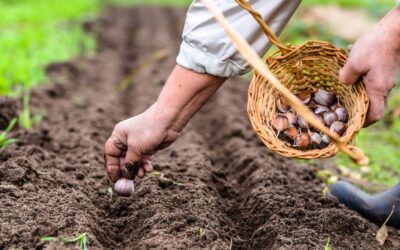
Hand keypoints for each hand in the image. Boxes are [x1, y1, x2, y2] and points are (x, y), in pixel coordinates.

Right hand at [104, 65, 223, 182]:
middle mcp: (126, 139)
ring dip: (137, 169)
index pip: (110, 154)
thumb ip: (130, 163)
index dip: (111, 167)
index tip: (115, 179)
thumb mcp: (136, 148)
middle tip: (129, 182)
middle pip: (121, 159)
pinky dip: (145, 165)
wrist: (169, 121)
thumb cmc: (149, 130)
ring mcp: (137, 143)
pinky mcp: (148, 147)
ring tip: (142, 174)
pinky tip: (149, 169)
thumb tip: (126, 177)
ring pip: (133, 161)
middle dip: (126, 170)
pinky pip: (143, 159)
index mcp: (118, 136)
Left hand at [339, 7, 399, 126]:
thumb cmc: (376, 45)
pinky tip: (349, 64)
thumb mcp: (354, 62)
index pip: (374, 115)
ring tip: (342, 84)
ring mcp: (386, 77)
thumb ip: (346, 77)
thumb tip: (342, 83)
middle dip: (357, 107)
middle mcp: (385, 86)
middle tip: (342, 106)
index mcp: (378, 89)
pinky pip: (371, 78)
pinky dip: (360, 76)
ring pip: (370, 90)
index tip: (351, 123)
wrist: (396, 28)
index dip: (364, 123)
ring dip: (356, 89)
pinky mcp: (385, 68)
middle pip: (372, 104)